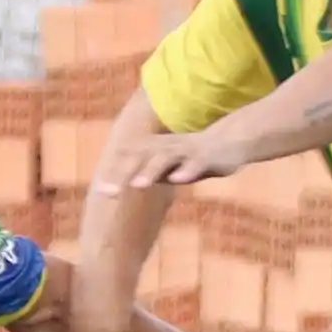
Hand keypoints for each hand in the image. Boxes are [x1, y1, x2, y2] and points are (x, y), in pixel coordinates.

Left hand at [99, 115, 242, 190]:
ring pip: (165, 159)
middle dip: (122, 174)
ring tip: (137, 185)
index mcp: (157, 150)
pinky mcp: (207, 156)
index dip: (113, 175)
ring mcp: (187, 151)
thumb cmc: (199, 156)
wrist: (233, 139)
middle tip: (105, 192)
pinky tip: (179, 179)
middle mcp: (167, 148)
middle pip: (140, 159)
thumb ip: (155, 174)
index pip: (129, 162)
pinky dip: (187, 170)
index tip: (98, 192)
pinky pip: (196, 163)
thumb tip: (136, 182)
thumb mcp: (172, 167)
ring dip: (151, 170)